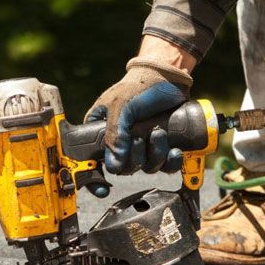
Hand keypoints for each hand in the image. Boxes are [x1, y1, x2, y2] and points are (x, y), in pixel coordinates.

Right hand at [85, 42, 194, 174]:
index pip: (90, 161)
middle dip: (136, 158)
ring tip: (159, 134)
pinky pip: (164, 166)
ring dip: (155, 155)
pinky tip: (174, 151)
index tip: (103, 188)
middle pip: (123, 168)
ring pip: (145, 167)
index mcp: (100, 132)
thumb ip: (114, 134)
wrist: (169, 76)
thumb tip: (113, 165)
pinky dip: (170, 162)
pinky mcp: (160, 146)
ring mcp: (141, 145)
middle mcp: (119, 142)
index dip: (94, 179)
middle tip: (140, 138)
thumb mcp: (121, 106)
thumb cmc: (139, 85)